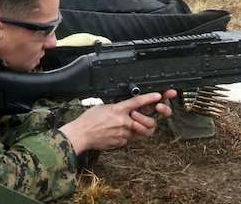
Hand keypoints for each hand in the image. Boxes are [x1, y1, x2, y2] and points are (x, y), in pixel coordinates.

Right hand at [59, 90, 175, 153]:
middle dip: (150, 120)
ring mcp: (123, 133)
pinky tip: (119, 133)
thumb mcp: (103, 106)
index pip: (138, 102)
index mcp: (118, 109)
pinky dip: (128, 136)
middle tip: (148, 118)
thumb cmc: (89, 120)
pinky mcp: (121, 143)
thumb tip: (125, 108)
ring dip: (141, 129)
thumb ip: (117, 107)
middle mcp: (123, 121)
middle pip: (147, 122)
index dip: (150, 98)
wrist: (82, 135)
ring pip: (141, 133)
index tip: (158, 96)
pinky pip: (131, 139)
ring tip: (134, 126)